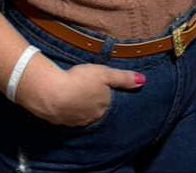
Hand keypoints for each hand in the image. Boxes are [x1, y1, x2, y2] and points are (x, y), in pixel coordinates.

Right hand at [19, 57, 145, 126]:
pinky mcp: (59, 120)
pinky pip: (66, 114)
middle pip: (95, 109)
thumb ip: (123, 78)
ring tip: (75, 94)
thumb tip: (143, 81)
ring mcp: (74, 121)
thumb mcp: (105, 74)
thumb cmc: (81, 80)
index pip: (108, 102)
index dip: (105, 94)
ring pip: (80, 113)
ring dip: (78, 105)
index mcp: (103, 107)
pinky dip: (66, 108)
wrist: (52, 93)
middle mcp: (90, 118)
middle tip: (87, 89)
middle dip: (93, 101)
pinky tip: (62, 99)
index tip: (101, 87)